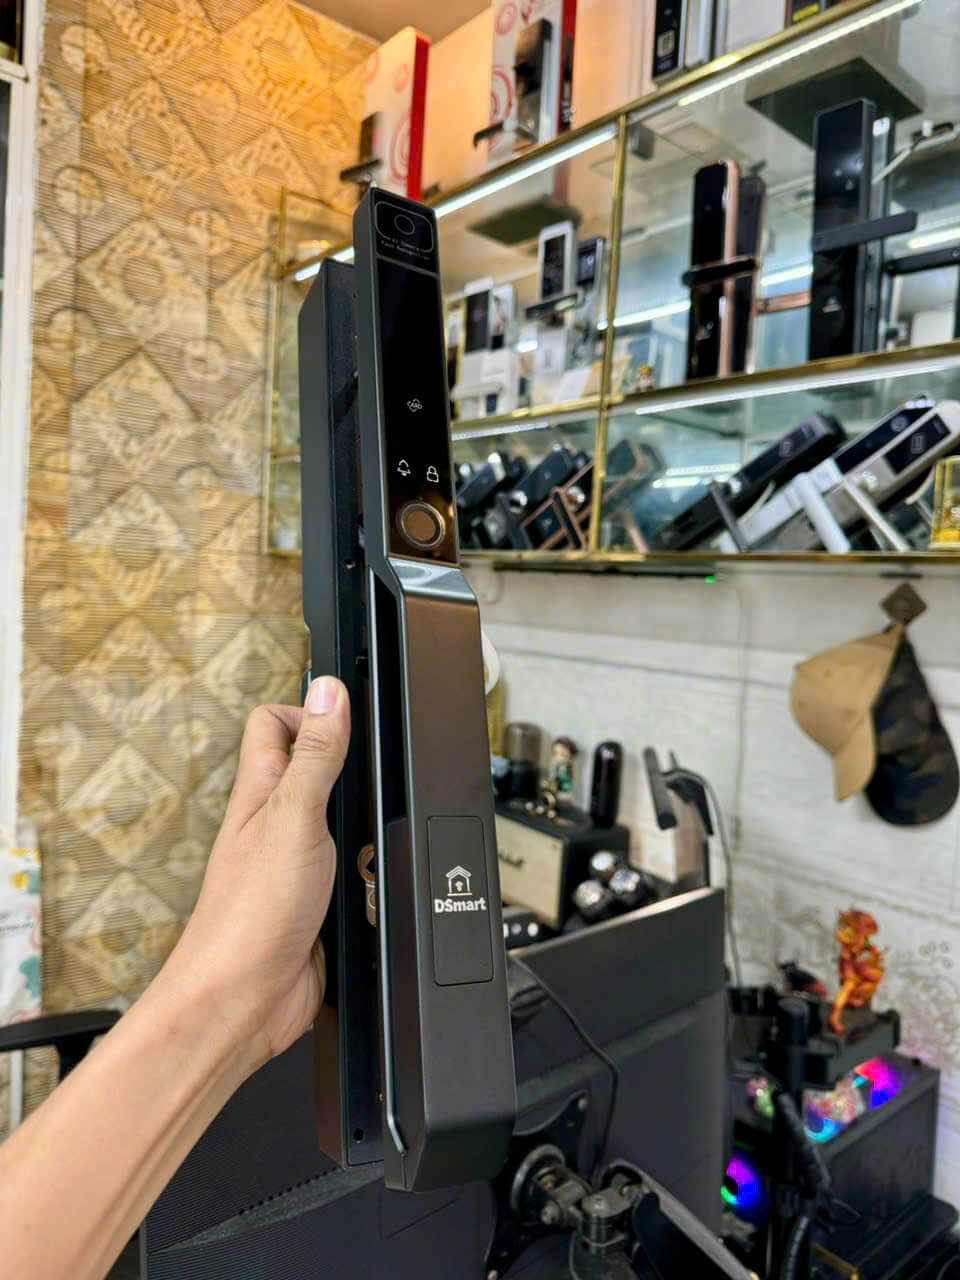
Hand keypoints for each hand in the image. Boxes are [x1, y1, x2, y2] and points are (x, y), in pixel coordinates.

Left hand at [164, 676, 350, 1073]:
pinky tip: (377, 875)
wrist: (243, 1001)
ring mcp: (295, 864)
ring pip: (339, 822)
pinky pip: (351, 872)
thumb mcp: (294, 817)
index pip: (275, 725)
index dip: (309, 711)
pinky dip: (369, 871)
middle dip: (350, 764)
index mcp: (262, 791)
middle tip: (374, 766)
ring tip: (380, 822)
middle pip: (314, 769)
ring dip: (365, 823)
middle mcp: (275, 823)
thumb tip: (328, 692)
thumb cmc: (249, 914)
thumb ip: (315, 756)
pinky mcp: (316, 903)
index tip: (349, 716)